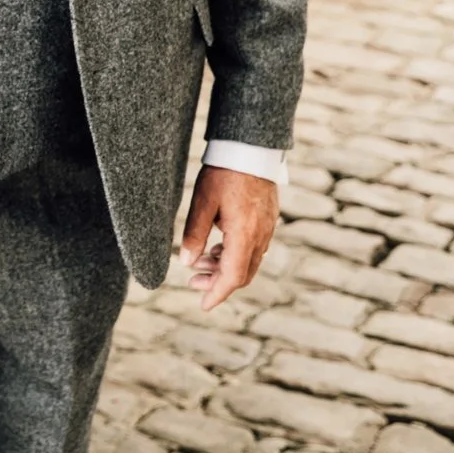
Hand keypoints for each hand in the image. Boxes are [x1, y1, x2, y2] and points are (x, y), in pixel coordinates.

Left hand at [179, 165, 278, 311]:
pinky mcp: (267, 219)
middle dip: (218, 283)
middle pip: (242, 274)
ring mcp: (267, 228)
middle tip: (193, 281)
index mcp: (244, 235)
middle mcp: (260, 236)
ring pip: (248, 261)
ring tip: (199, 261)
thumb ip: (193, 234)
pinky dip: (235, 254)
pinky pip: (253, 247)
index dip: (217, 293)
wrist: (251, 147)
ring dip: (225, 267)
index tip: (203, 305)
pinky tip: (217, 246)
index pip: (233, 277)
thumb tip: (186, 262)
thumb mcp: (202, 203)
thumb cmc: (224, 173)